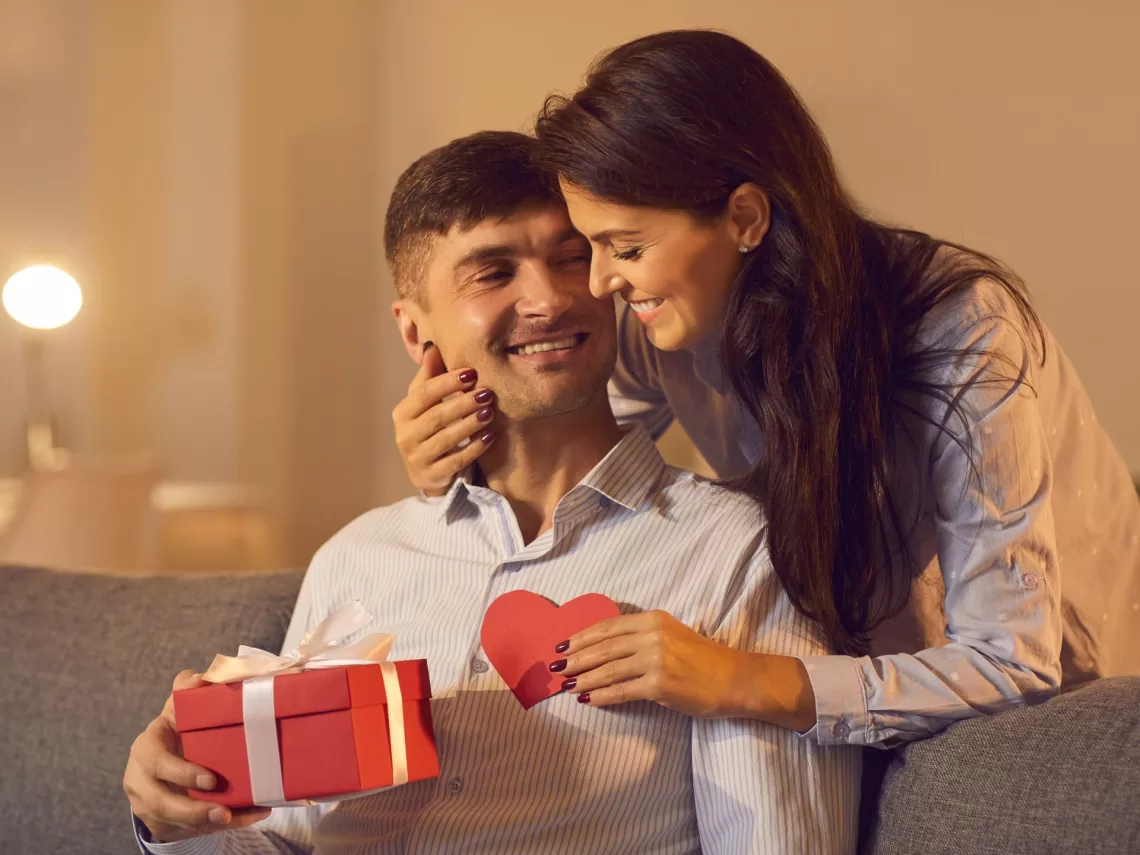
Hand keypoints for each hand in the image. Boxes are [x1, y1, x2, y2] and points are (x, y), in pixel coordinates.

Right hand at [123, 670, 271, 843]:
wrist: (163, 760)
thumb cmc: (178, 730)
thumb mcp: (179, 709)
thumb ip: (187, 692)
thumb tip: (201, 677)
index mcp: (147, 748)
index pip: (158, 762)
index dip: (182, 772)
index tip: (211, 779)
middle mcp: (141, 780)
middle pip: (160, 801)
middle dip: (192, 809)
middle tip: (223, 809)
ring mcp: (148, 805)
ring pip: (173, 821)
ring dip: (204, 822)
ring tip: (231, 818)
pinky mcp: (162, 823)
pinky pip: (190, 831)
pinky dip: (221, 826)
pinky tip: (249, 816)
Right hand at [393, 344, 496, 495]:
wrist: (427, 471)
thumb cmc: (430, 428)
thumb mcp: (427, 403)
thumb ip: (430, 376)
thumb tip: (432, 345)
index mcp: (402, 413)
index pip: (425, 394)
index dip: (448, 382)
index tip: (472, 373)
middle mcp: (405, 436)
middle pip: (436, 416)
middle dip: (462, 403)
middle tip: (487, 393)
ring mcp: (417, 458)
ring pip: (445, 439)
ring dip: (469, 424)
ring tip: (490, 412)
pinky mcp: (432, 475)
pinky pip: (455, 461)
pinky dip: (474, 448)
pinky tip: (490, 436)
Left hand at [552, 611, 817, 727]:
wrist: (734, 679)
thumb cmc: (703, 660)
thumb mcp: (671, 636)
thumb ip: (641, 638)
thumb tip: (604, 651)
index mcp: (654, 619)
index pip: (609, 626)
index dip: (583, 636)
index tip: (563, 645)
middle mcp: (653, 635)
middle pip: (604, 647)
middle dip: (577, 658)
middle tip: (557, 667)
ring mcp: (656, 660)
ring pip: (609, 669)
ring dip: (584, 678)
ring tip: (568, 686)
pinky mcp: (659, 685)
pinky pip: (622, 691)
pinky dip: (602, 696)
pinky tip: (589, 700)